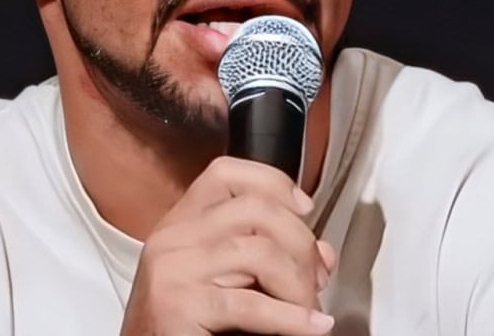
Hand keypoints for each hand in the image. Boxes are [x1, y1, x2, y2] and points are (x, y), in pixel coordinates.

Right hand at [120, 156, 336, 334]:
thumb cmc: (184, 327)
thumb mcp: (226, 281)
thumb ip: (268, 258)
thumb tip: (322, 254)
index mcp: (179, 222)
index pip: (225, 173)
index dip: (272, 182)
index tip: (304, 209)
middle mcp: (172, 237)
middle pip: (254, 208)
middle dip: (300, 241)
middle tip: (317, 277)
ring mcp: (172, 268)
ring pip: (259, 252)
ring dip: (298, 284)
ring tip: (310, 310)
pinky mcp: (178, 306)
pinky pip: (250, 304)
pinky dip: (291, 319)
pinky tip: (310, 328)